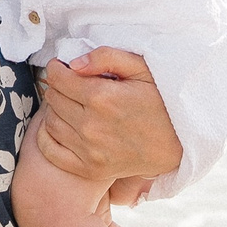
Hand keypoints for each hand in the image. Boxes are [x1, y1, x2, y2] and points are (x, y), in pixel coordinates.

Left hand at [37, 49, 181, 183]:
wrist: (178, 144)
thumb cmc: (160, 102)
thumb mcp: (142, 69)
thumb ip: (106, 57)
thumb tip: (74, 63)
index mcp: (102, 97)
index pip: (58, 78)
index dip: (58, 68)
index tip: (63, 67)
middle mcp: (91, 125)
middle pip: (53, 98)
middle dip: (59, 86)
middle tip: (72, 84)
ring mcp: (89, 150)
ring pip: (50, 122)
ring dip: (55, 110)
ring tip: (70, 104)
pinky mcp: (89, 169)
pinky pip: (51, 151)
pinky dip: (47, 136)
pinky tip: (60, 126)